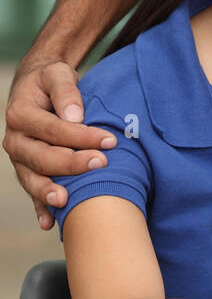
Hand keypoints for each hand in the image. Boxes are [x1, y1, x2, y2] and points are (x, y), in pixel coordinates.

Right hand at [3, 60, 116, 229]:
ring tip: (66, 202)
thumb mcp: (57, 74)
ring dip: (50, 192)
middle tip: (102, 164)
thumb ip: (65, 91)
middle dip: (72, 164)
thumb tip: (75, 116)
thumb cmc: (50, 81)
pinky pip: (31, 192)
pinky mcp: (27, 171)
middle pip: (42, 157)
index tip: (109, 141)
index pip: (53, 130)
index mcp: (20, 114)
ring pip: (32, 179)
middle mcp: (15, 140)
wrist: (36, 89)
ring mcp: (19, 159)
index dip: (81, 137)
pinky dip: (39, 209)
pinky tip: (49, 224)